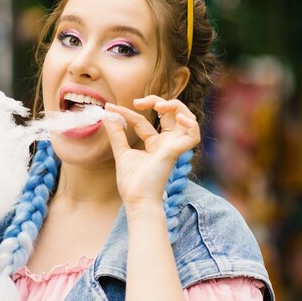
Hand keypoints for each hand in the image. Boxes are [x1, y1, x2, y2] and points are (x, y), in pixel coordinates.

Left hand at [103, 96, 199, 211]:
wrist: (136, 198)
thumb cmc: (132, 182)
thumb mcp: (121, 152)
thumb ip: (116, 134)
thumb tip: (108, 116)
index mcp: (154, 144)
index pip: (143, 121)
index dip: (128, 112)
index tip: (110, 109)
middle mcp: (166, 143)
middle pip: (170, 114)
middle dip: (157, 101)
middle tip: (137, 102)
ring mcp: (174, 146)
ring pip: (187, 118)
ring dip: (175, 106)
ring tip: (159, 106)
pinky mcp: (177, 150)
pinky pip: (193, 133)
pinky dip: (190, 122)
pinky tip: (178, 117)